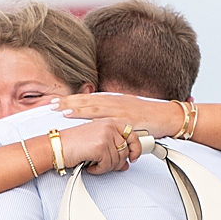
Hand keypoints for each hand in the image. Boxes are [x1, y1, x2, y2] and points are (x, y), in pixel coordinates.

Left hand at [52, 90, 181, 137]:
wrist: (168, 117)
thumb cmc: (150, 116)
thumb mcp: (128, 111)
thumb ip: (113, 114)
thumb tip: (98, 120)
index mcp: (114, 100)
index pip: (89, 98)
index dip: (72, 99)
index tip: (57, 100)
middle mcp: (116, 103)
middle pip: (88, 101)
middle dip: (69, 102)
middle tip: (51, 104)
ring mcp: (121, 111)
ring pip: (96, 107)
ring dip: (78, 108)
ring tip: (62, 110)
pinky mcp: (129, 120)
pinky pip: (110, 120)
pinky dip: (97, 120)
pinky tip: (87, 121)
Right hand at [57, 119, 135, 174]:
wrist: (56, 146)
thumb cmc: (72, 143)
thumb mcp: (96, 141)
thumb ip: (113, 149)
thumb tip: (125, 163)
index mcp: (109, 122)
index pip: (132, 135)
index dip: (136, 148)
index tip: (133, 157)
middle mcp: (109, 126)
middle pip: (125, 151)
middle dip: (117, 163)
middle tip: (105, 165)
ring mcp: (106, 136)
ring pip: (118, 160)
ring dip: (106, 167)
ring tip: (94, 164)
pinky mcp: (100, 147)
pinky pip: (108, 165)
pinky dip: (99, 169)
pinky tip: (90, 166)